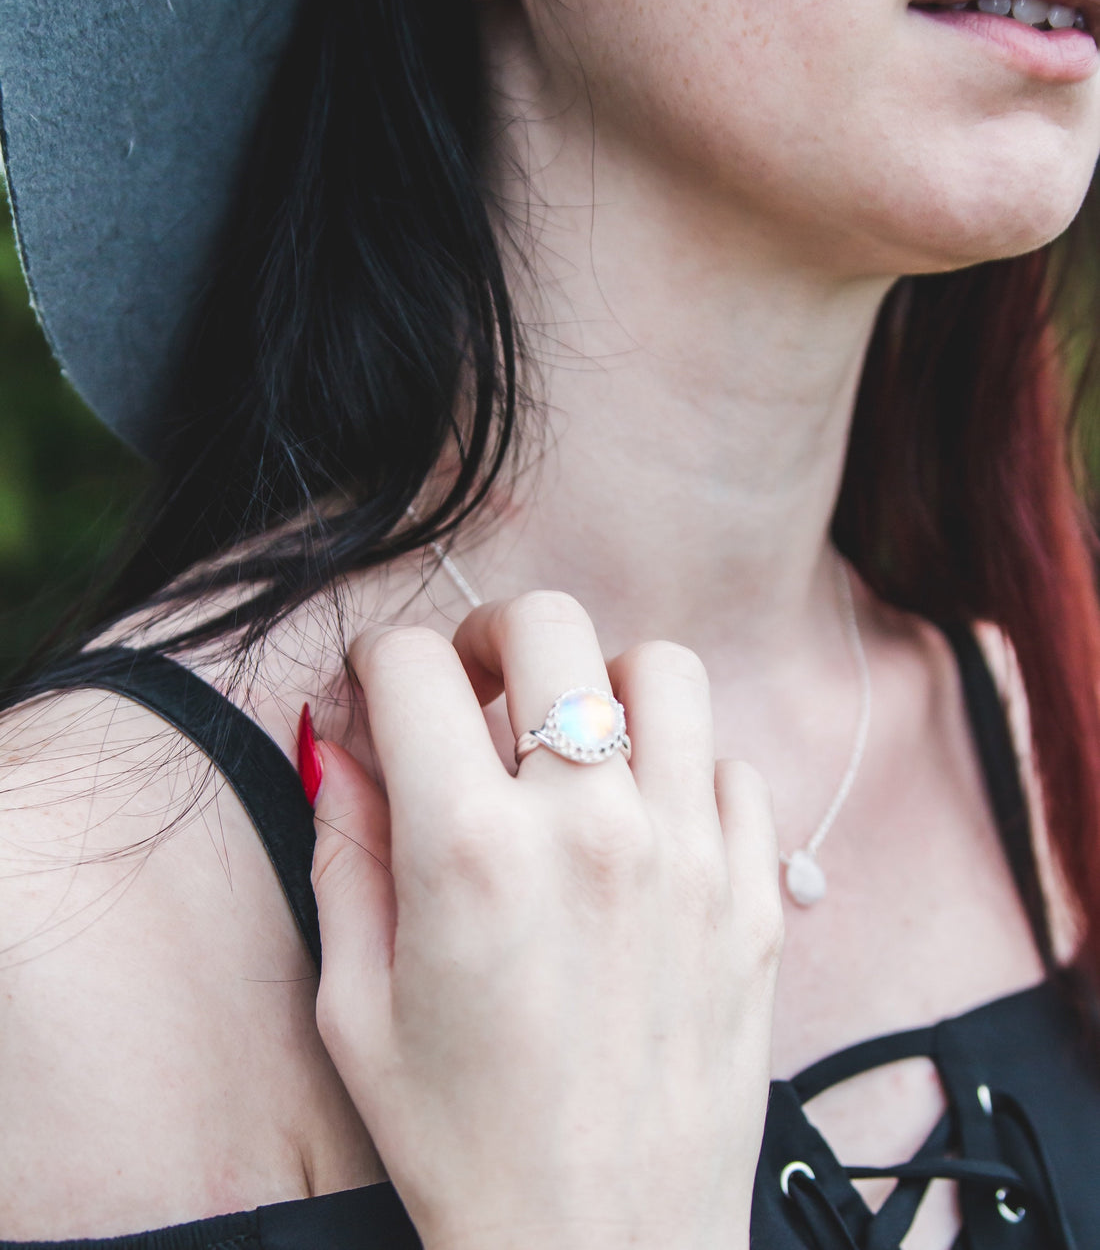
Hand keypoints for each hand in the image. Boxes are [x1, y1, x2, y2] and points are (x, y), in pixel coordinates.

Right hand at [310, 591, 782, 1249]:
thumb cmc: (465, 1145)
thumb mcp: (357, 1009)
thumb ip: (345, 854)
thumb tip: (341, 747)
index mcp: (470, 852)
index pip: (413, 666)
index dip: (375, 659)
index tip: (377, 689)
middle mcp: (589, 829)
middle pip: (548, 626)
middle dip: (491, 635)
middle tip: (478, 686)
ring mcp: (687, 857)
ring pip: (663, 671)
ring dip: (605, 681)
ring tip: (578, 739)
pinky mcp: (752, 899)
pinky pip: (734, 768)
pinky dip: (687, 767)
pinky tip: (651, 817)